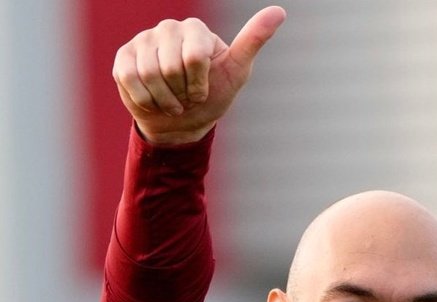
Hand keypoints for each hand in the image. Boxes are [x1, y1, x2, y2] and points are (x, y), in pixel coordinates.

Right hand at [113, 6, 285, 144]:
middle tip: (187, 96)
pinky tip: (154, 100)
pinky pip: (129, 79)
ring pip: (148, 74)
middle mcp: (168, 28)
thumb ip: (254, 40)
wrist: (183, 121)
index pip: (194, 58)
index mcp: (196, 29)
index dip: (198, 85)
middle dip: (181, 93)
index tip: (204, 90)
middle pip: (168, 68)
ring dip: (164, 100)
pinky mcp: (124, 56)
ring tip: (173, 100)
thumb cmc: (214, 94)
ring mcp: (143, 40)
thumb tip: (279, 11)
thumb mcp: (238, 71)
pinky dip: (145, 100)